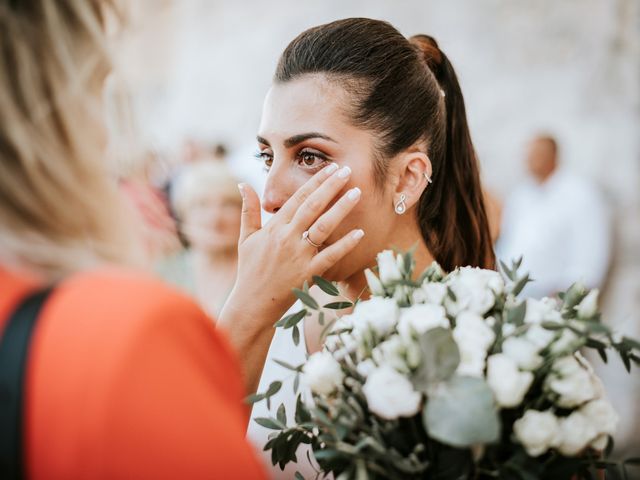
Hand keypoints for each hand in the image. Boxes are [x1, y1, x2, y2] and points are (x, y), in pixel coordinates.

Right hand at [218, 163, 362, 391]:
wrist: (252, 304)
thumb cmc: (250, 271)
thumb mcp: (246, 238)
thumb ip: (248, 210)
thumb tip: (243, 183)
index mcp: (274, 227)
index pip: (298, 198)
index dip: (315, 181)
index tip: (331, 168)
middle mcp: (286, 238)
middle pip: (312, 206)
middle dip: (330, 186)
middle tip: (348, 170)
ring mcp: (298, 256)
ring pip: (322, 226)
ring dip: (341, 208)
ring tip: (357, 193)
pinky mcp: (308, 274)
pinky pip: (330, 256)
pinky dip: (345, 244)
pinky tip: (359, 233)